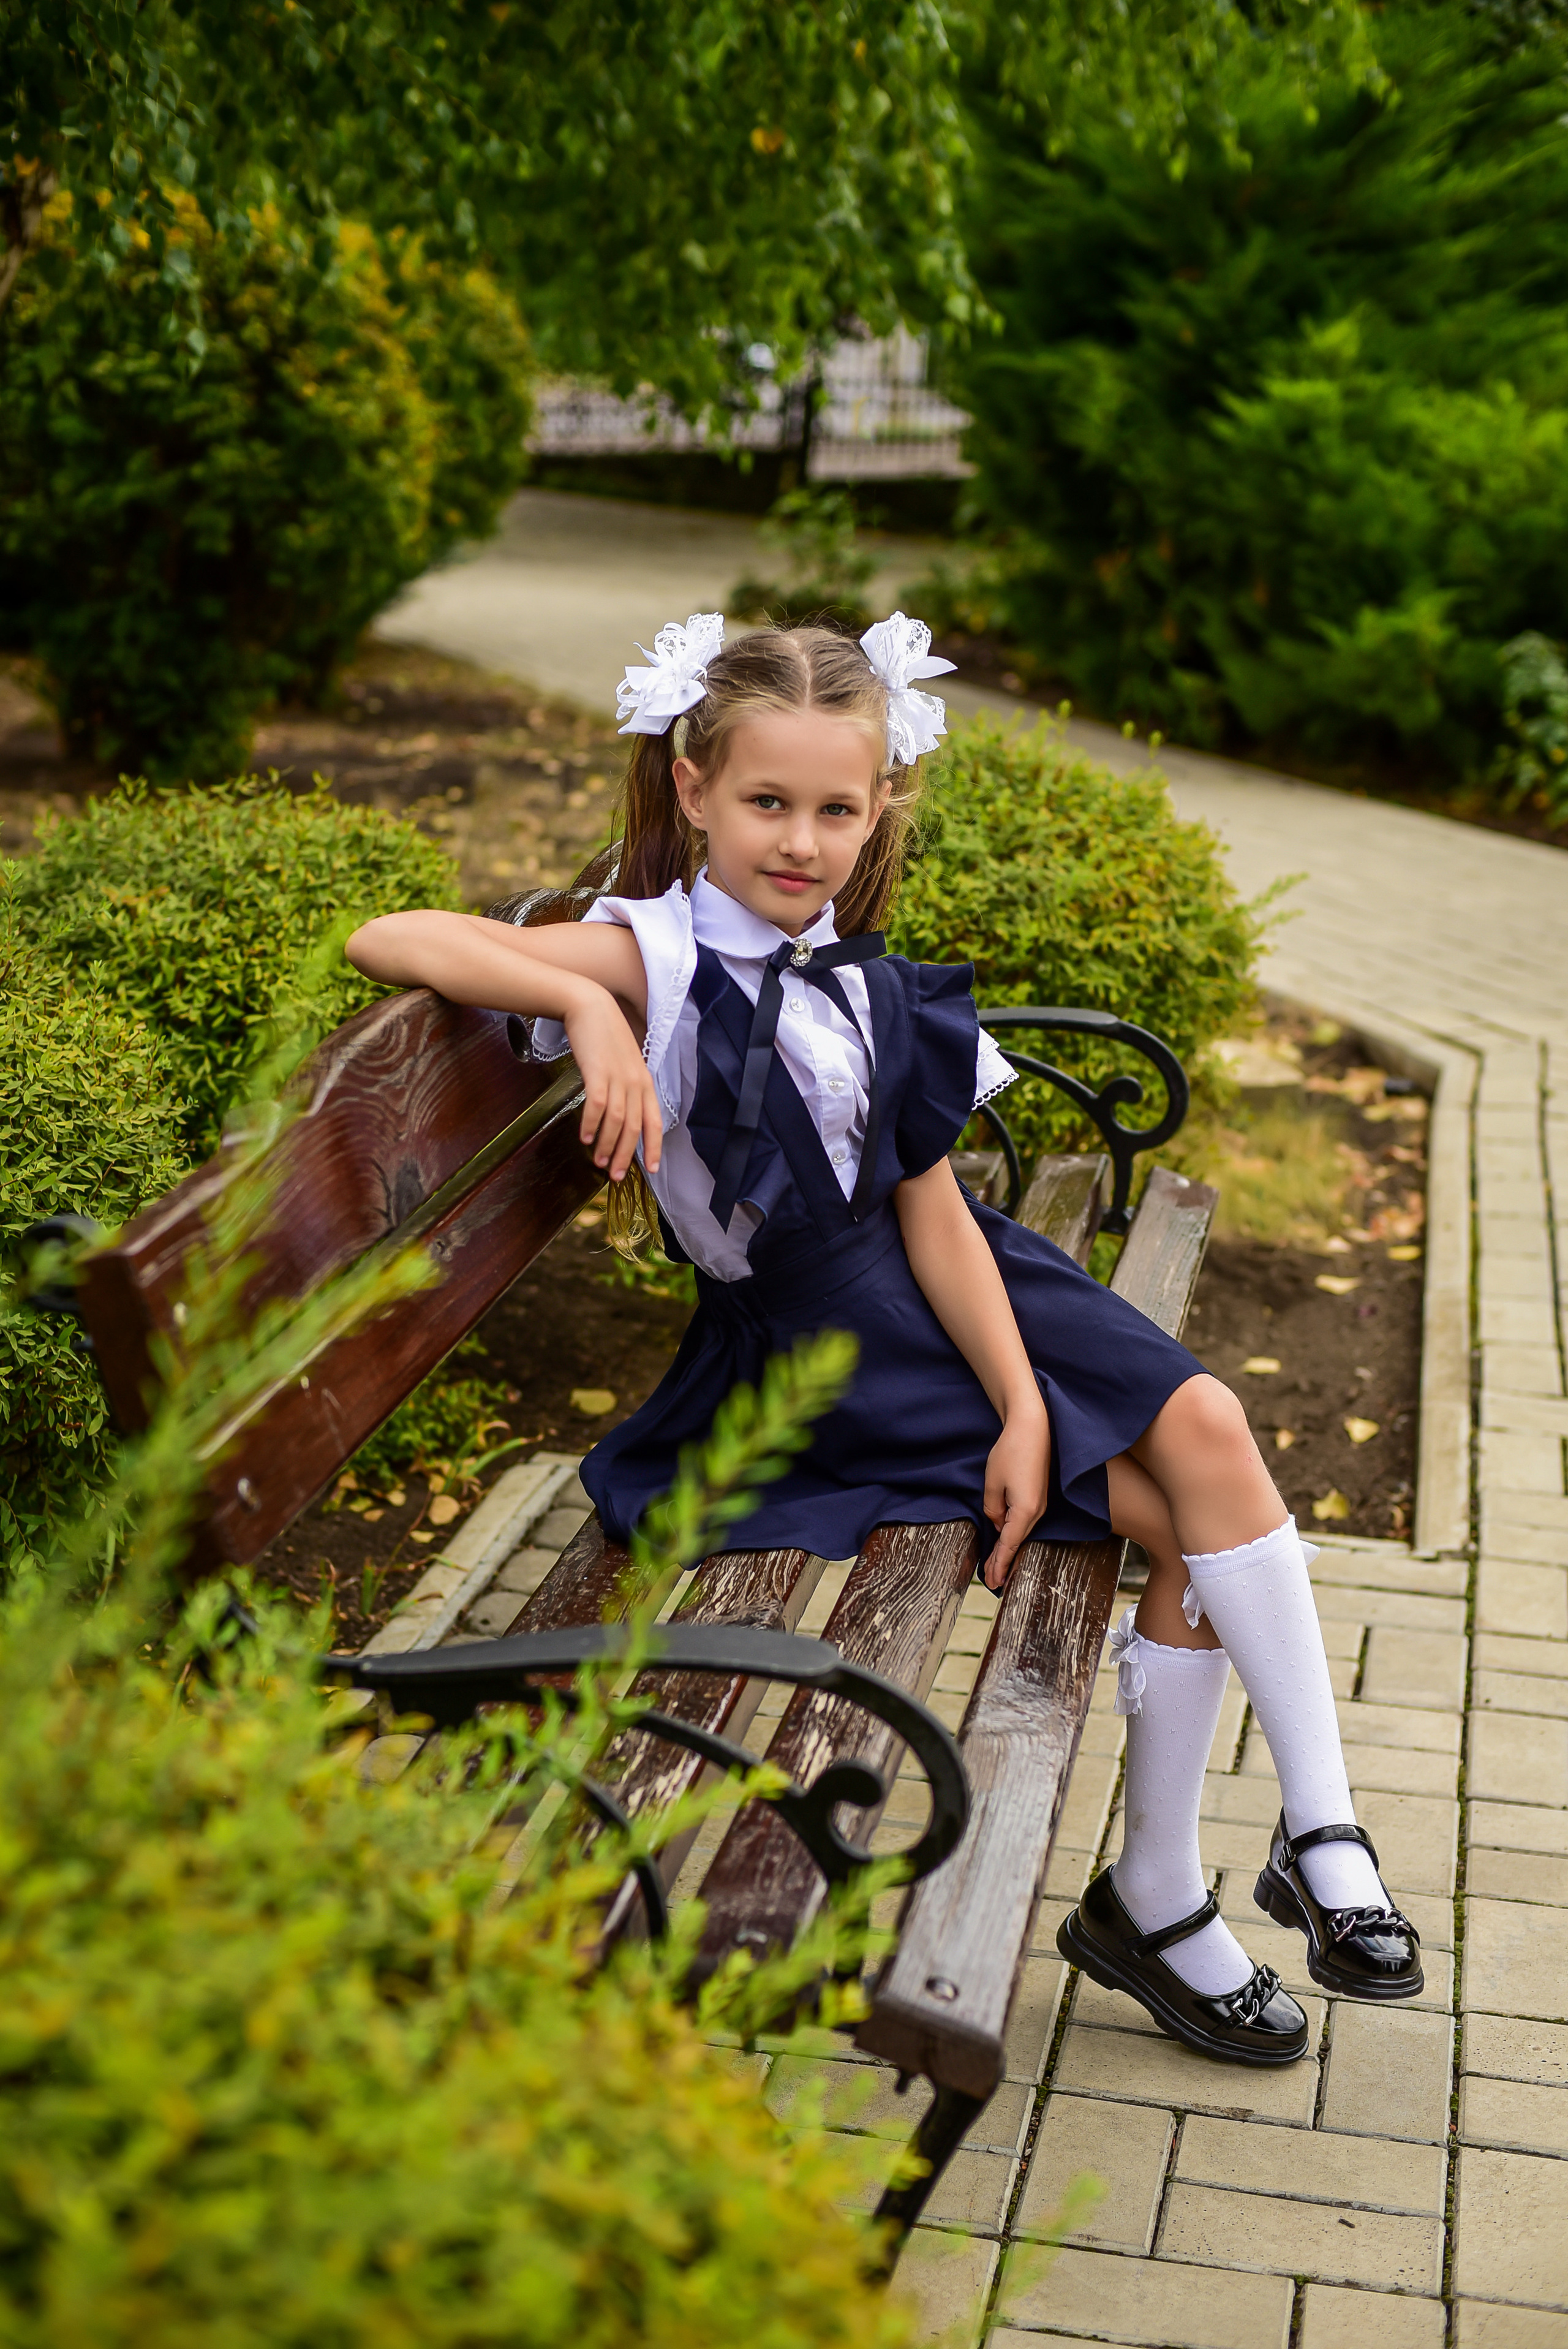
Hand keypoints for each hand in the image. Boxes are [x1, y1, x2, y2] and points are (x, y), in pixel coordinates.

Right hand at [564, 985, 664, 1183]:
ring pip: (617, 1121)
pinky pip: (597, 1106)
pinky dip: (592, 1125)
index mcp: (644, 1082)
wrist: (589, 1006)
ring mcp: (617, 1077)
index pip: (655, 1121)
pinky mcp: (597, 1072)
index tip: (652, 1169)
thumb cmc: (604, 1037)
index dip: (654, 1147)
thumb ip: (626, 1087)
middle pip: (635, 1127)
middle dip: (627, 1155)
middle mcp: (635, 1082)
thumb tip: (620, 1116)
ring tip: (599, 1162)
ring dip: (608, 1145)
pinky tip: (585, 1138)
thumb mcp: (623, 1063)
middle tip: (616, 1176)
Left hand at [981, 1403, 1049, 1592]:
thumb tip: (997, 1523)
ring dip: (1008, 1549)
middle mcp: (1037, 1511)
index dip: (999, 1564)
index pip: (1009, 1544)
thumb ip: (992, 1508)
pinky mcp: (1038, 1496)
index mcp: (1025, 1510)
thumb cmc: (1011, 1452)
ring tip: (995, 1567)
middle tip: (991, 1582)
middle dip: (1003, 1562)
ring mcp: (1040, 1504)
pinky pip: (1024, 1521)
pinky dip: (1013, 1534)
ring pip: (1021, 1533)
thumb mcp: (992, 1483)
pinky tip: (1005, 1540)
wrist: (1034, 1428)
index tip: (992, 1581)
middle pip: (1017, 1542)